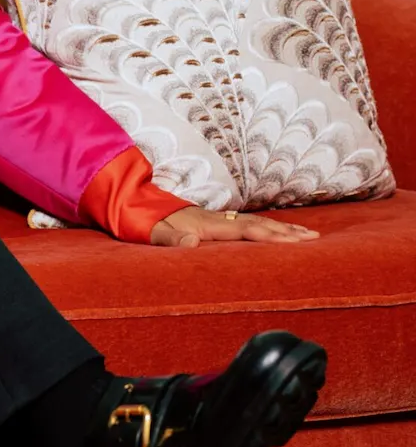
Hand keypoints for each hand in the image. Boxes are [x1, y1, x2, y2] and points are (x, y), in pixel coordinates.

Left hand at [151, 207, 319, 249]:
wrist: (132, 205)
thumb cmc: (142, 223)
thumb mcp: (153, 233)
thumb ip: (171, 237)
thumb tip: (191, 241)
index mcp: (205, 224)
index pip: (244, 230)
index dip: (269, 236)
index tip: (294, 241)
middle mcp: (215, 219)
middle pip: (257, 224)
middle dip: (287, 231)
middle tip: (314, 237)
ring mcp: (215, 218)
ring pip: (255, 222)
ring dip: (281, 229)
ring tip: (306, 235)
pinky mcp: (213, 221)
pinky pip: (246, 224)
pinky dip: (266, 228)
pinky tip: (276, 233)